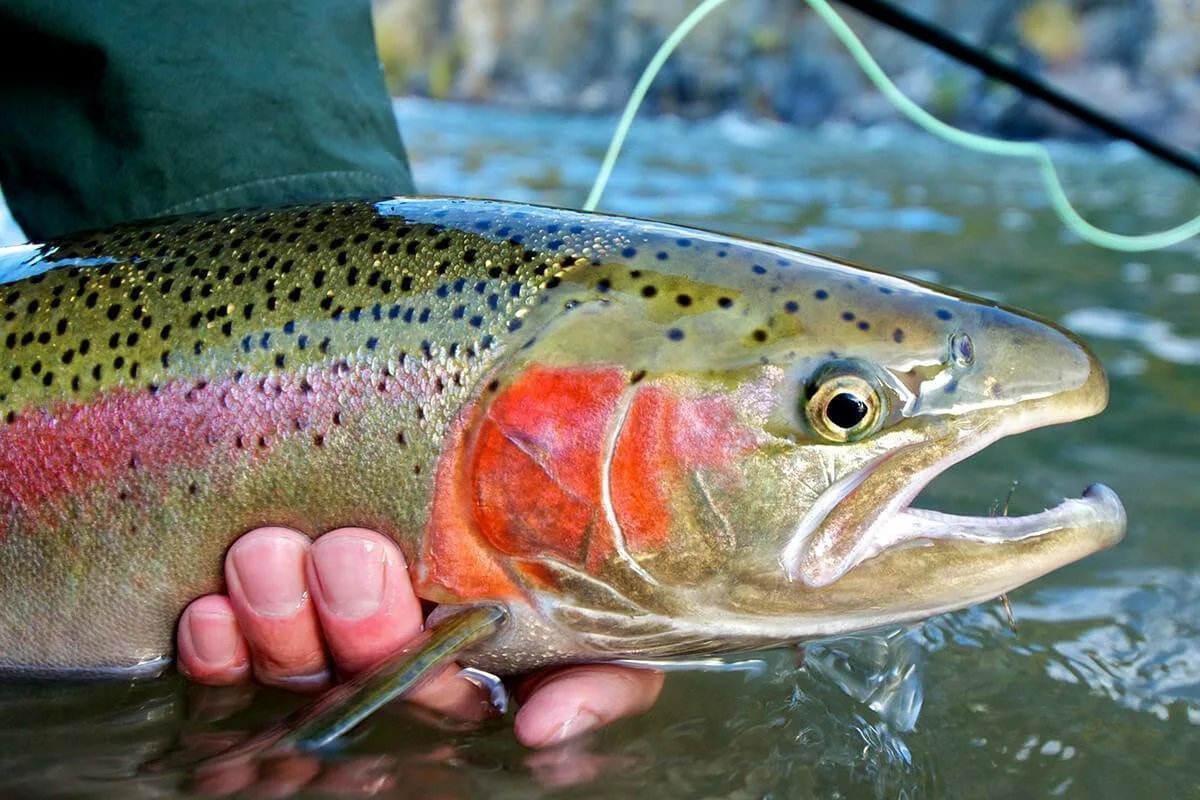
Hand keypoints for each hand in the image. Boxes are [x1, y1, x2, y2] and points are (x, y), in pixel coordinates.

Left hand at [176, 527, 663, 746]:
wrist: (498, 457)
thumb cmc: (552, 543)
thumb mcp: (608, 614)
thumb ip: (604, 680)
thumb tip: (542, 730)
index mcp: (467, 676)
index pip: (440, 698)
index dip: (426, 678)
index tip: (432, 628)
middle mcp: (389, 671)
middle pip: (359, 675)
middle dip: (352, 621)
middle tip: (351, 553)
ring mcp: (317, 654)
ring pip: (287, 666)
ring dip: (273, 614)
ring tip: (271, 553)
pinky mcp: (248, 636)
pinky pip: (218, 664)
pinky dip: (211, 642)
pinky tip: (209, 611)